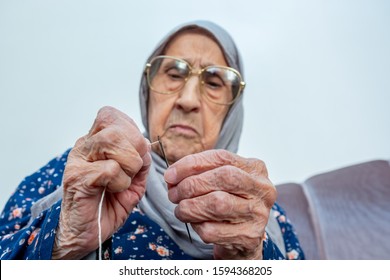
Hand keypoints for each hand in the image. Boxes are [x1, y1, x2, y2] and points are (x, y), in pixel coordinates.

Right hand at [52, 106, 150, 258]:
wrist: (88, 234)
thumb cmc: (108, 205)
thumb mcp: (133, 180)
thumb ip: (141, 160)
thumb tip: (147, 145)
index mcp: (94, 143)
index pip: (110, 115)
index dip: (130, 130)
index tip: (135, 153)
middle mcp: (83, 147)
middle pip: (115, 126)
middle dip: (135, 148)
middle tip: (133, 170)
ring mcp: (78, 161)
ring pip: (111, 140)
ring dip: (129, 164)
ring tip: (122, 181)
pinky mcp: (77, 179)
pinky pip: (110, 169)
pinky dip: (120, 182)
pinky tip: (112, 191)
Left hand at [165, 149, 275, 259]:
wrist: (244, 237)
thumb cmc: (229, 201)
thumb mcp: (220, 181)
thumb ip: (199, 172)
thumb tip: (171, 176)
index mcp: (255, 168)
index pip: (222, 157)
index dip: (192, 163)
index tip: (170, 174)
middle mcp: (262, 189)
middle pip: (224, 177)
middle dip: (191, 184)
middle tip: (173, 193)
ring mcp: (258, 214)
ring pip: (218, 204)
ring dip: (190, 207)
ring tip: (181, 209)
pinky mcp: (249, 237)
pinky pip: (213, 230)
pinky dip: (197, 226)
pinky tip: (196, 223)